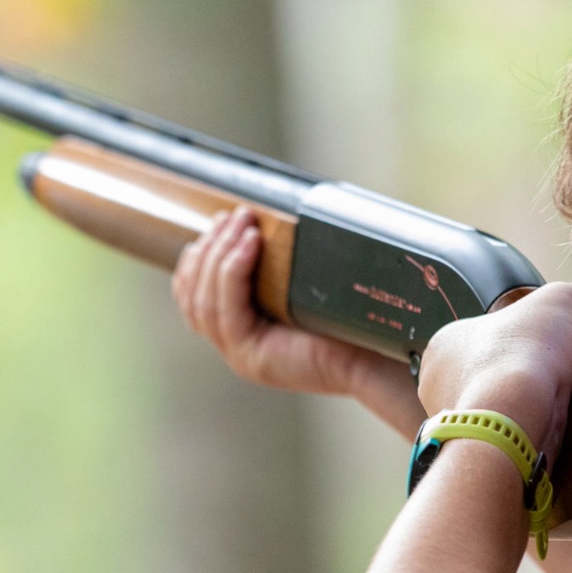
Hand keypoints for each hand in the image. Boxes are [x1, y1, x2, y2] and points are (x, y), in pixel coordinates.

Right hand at [172, 206, 424, 434]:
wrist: (376, 356)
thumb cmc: (350, 319)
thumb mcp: (304, 287)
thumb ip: (277, 267)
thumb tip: (259, 222)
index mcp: (245, 332)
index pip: (195, 297)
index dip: (198, 259)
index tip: (218, 223)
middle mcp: (236, 346)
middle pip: (195, 295)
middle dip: (209, 248)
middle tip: (234, 215)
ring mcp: (240, 355)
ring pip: (204, 300)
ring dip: (219, 253)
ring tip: (243, 221)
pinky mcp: (250, 357)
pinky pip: (225, 309)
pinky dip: (233, 271)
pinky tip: (250, 243)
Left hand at [417, 282, 571, 458]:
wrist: (509, 416)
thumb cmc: (520, 354)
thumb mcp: (563, 301)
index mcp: (445, 344)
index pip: (494, 342)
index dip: (532, 345)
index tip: (555, 353)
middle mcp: (437, 384)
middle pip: (497, 378)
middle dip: (530, 381)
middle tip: (557, 383)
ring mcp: (450, 422)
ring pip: (499, 413)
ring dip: (529, 411)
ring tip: (552, 409)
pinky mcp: (468, 454)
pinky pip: (502, 443)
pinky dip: (526, 438)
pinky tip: (542, 432)